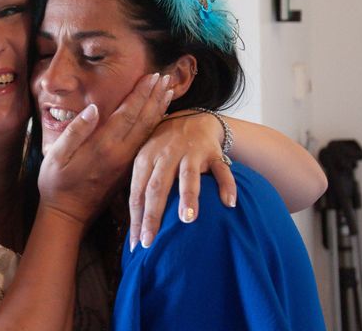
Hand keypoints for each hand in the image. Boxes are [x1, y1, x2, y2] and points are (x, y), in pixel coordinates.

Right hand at [38, 73, 172, 229]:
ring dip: (159, 110)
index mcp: (103, 146)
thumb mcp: (56, 155)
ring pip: (148, 132)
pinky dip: (155, 127)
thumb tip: (94, 108)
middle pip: (143, 120)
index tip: (152, 76)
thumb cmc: (56, 183)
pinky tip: (159, 119)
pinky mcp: (127, 171)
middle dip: (155, 97)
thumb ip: (76, 130)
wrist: (67, 214)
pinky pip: (146, 144)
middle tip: (167, 78)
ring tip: (169, 93)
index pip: (128, 114)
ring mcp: (126, 164)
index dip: (141, 94)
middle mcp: (120, 154)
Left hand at [128, 111, 236, 250]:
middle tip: (150, 240)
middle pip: (157, 187)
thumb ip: (140, 188)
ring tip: (187, 220)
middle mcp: (166, 155)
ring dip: (188, 197)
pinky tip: (229, 203)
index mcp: (145, 159)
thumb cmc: (162, 149)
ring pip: (188, 176)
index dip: (135, 218)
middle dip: (153, 215)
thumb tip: (132, 229)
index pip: (137, 193)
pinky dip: (226, 185)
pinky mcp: (212, 152)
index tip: (135, 244)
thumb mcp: (146, 161)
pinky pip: (221, 170)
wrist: (191, 118)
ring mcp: (190, 153)